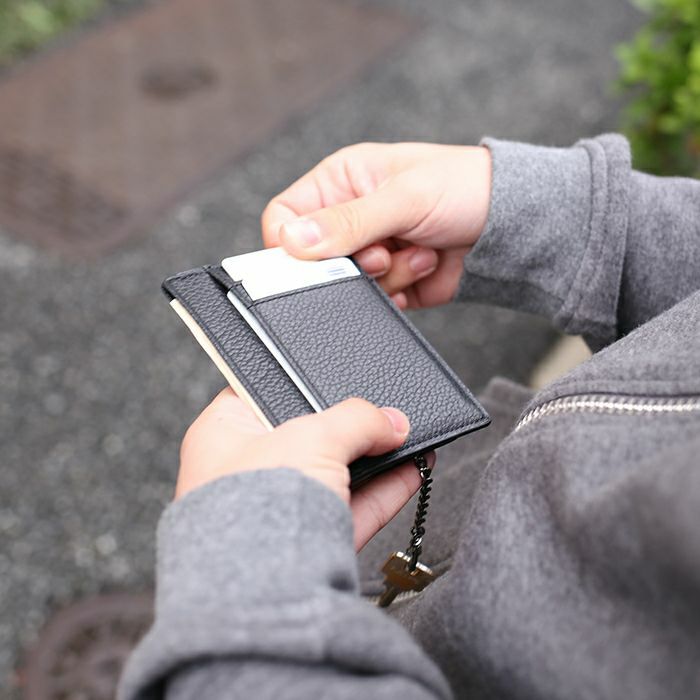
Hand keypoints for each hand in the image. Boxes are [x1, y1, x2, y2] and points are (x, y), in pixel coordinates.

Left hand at [177, 389, 433, 549]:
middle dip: (347, 425)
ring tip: (409, 435)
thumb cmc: (256, 504)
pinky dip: (384, 490)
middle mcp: (244, 472)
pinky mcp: (307, 545)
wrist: (261, 588)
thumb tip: (393, 421)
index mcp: (221, 435)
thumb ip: (356, 419)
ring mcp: (276, 511)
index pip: (260, 394)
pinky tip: (413, 469)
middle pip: (305, 435)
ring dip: (374, 457)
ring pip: (333, 474)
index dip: (299, 382)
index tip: (335, 378)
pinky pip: (351, 508)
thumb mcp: (312, 436)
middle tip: (381, 410)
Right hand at [262, 142, 491, 308]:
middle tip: (384, 251)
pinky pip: (375, 300)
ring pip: (346, 285)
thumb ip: (347, 222)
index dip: (291, 243)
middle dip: (352, 262)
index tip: (317, 257)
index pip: (285, 217)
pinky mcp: (391, 281)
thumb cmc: (464, 187)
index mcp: (341, 181)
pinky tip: (426, 264)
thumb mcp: (403, 198)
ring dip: (386, 275)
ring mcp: (370, 251)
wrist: (513, 224)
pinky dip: (401, 289)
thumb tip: (292, 240)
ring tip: (418, 250)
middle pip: (315, 259)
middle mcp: (349, 217)